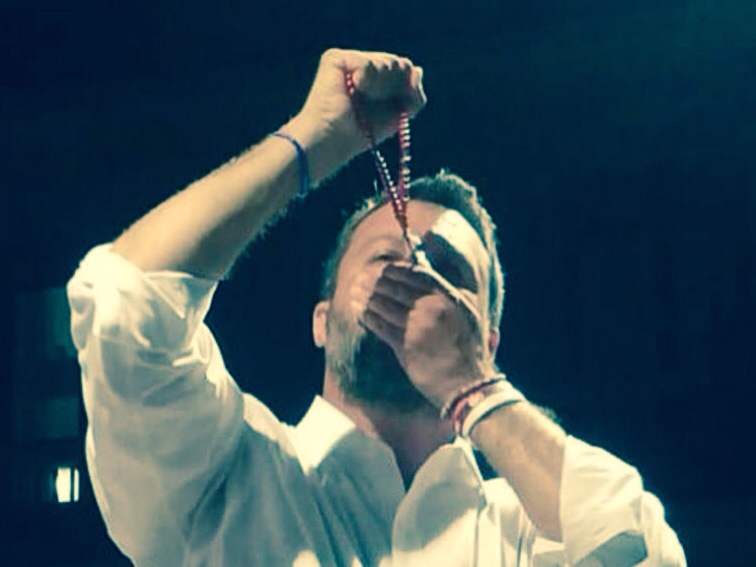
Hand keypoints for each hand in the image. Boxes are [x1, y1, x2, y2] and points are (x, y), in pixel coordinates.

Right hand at [284, 49, 425, 180]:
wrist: (334, 140)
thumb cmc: (362, 133)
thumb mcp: (397, 115)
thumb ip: (414, 95)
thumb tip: (418, 69)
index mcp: (377, 78)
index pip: (404, 69)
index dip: (408, 86)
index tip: (401, 106)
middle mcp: (363, 66)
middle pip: (398, 63)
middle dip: (395, 88)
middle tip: (376, 103)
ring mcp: (349, 60)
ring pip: (386, 62)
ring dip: (381, 87)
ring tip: (362, 100)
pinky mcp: (335, 58)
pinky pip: (367, 62)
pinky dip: (367, 80)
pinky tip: (355, 90)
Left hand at [350, 260, 492, 408]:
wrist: (467, 385)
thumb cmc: (468, 350)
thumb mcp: (468, 315)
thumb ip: (450, 295)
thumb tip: (426, 276)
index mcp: (451, 297)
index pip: (416, 273)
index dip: (395, 269)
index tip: (382, 267)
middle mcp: (434, 308)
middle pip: (396, 287)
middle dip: (373, 280)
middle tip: (359, 278)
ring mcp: (419, 326)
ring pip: (384, 305)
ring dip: (366, 297)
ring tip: (354, 292)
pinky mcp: (406, 345)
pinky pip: (380, 326)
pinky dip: (367, 317)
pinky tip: (359, 313)